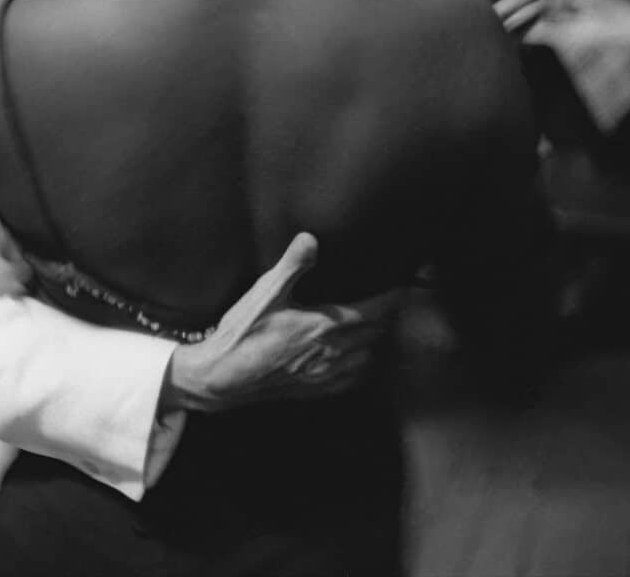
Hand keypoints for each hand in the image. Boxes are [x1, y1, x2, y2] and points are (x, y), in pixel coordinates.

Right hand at [161, 233, 404, 413]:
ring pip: (368, 359)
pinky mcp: (313, 390)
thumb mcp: (265, 292)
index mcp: (324, 326)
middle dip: (387, 318)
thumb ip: (292, 264)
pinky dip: (360, 367)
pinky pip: (351, 381)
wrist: (221, 378)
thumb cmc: (242, 334)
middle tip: (392, 304)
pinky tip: (356, 360)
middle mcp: (332, 353)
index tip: (408, 288)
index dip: (394, 299)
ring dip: (376, 343)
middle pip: (376, 335)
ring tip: (376, 329)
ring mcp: (324, 375)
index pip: (374, 312)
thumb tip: (311, 239)